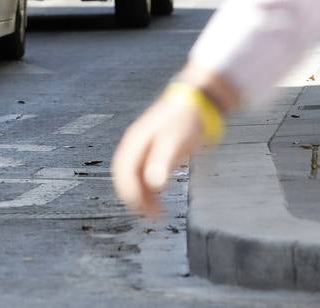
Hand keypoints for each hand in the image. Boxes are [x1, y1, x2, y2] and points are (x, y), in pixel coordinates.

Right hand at [111, 93, 206, 216]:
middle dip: (134, 197)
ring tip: (157, 213)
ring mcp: (144, 149)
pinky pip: (145, 175)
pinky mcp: (155, 153)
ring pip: (135, 178)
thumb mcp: (174, 141)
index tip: (142, 209)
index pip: (122, 171)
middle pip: (125, 177)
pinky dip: (150, 190)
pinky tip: (161, 199)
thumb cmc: (185, 120)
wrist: (197, 101)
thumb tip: (153, 184)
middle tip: (150, 216)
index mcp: (134, 141)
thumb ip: (162, 161)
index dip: (129, 191)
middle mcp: (134, 146)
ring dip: (142, 196)